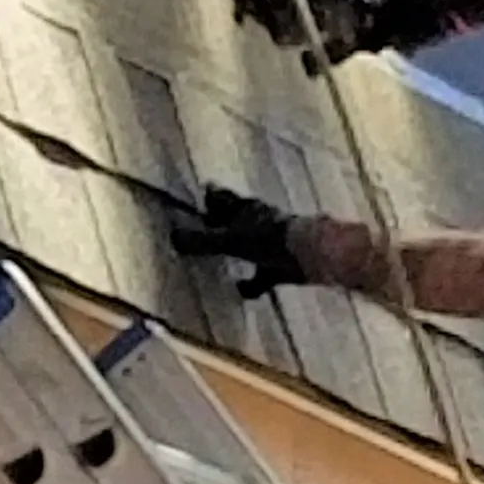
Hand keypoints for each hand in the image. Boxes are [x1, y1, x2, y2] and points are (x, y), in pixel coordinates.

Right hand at [169, 186, 307, 298]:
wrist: (311, 254)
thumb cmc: (269, 240)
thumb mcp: (229, 240)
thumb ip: (202, 241)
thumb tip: (171, 237)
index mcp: (244, 209)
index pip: (221, 198)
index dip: (211, 197)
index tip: (201, 193)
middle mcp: (257, 222)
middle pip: (234, 219)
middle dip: (220, 222)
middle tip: (204, 225)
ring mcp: (271, 243)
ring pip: (248, 244)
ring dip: (237, 249)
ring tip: (220, 258)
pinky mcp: (281, 265)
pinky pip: (261, 275)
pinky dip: (250, 283)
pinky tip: (240, 290)